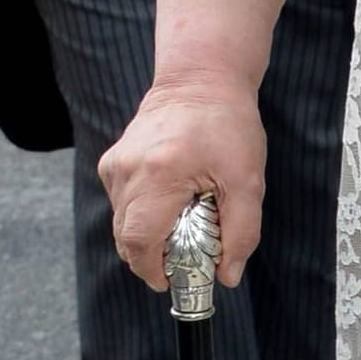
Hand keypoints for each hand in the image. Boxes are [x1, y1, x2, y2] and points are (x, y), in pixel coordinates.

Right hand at [98, 79, 265, 293]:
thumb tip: (227, 276)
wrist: (202, 79)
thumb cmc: (228, 124)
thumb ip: (241, 232)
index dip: (153, 270)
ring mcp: (114, 164)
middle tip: (185, 255)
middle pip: (126, 238)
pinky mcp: (112, 161)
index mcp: (158, 175)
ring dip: (148, 234)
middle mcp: (127, 170)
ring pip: (122, 222)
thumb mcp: (248, 180)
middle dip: (153, 256)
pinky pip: (122, 203)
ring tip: (183, 220)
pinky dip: (143, 213)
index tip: (173, 280)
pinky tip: (171, 200)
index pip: (139, 243)